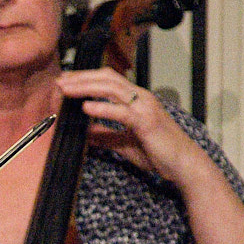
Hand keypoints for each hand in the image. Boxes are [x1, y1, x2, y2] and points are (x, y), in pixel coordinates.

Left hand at [57, 68, 202, 183]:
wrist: (185, 165)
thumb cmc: (160, 153)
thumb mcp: (125, 142)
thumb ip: (105, 134)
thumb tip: (83, 132)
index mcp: (136, 99)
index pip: (107, 80)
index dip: (85, 79)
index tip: (65, 83)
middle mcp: (141, 97)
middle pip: (106, 78)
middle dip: (81, 78)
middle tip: (59, 82)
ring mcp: (145, 107)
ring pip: (111, 88)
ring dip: (85, 87)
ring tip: (66, 90)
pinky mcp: (146, 122)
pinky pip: (122, 111)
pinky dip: (102, 108)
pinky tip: (86, 108)